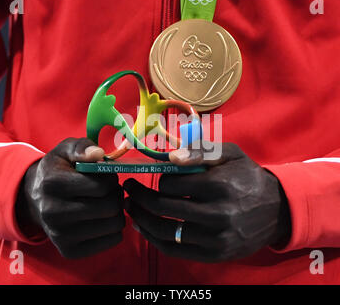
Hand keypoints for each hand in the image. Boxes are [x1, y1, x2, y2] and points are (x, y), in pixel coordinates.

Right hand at [17, 138, 124, 258]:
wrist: (35, 199)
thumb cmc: (58, 171)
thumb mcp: (65, 150)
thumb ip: (82, 146)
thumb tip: (98, 153)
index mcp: (53, 183)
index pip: (102, 186)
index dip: (111, 179)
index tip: (106, 177)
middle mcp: (53, 212)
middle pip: (110, 207)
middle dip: (116, 195)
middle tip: (110, 190)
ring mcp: (60, 235)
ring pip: (115, 224)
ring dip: (118, 211)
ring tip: (107, 202)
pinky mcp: (70, 251)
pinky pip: (112, 240)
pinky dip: (114, 228)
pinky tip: (103, 218)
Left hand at [124, 142, 290, 262]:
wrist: (276, 209)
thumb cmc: (248, 176)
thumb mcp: (230, 153)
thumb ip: (200, 150)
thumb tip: (170, 158)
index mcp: (219, 184)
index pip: (172, 184)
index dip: (160, 179)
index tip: (159, 177)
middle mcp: (217, 214)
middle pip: (163, 208)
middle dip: (139, 197)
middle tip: (128, 189)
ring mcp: (216, 238)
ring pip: (166, 232)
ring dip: (141, 219)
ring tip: (130, 208)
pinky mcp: (215, 254)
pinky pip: (176, 250)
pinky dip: (155, 239)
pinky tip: (144, 228)